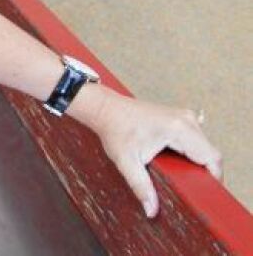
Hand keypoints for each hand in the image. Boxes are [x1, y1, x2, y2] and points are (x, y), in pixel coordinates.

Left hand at [94, 91, 222, 217]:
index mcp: (179, 129)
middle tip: (189, 188)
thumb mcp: (126, 162)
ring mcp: (185, 117)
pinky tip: (177, 163)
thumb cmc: (114, 130)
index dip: (213, 178)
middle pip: (210, 153)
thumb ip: (140, 187)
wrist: (105, 109)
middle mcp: (186, 120)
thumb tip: (151, 210)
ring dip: (198, 162)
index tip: (203, 193)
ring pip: (204, 146)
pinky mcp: (180, 118)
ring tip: (181, 176)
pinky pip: (196, 139)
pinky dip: (192, 153)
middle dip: (204, 173)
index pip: (212, 157)